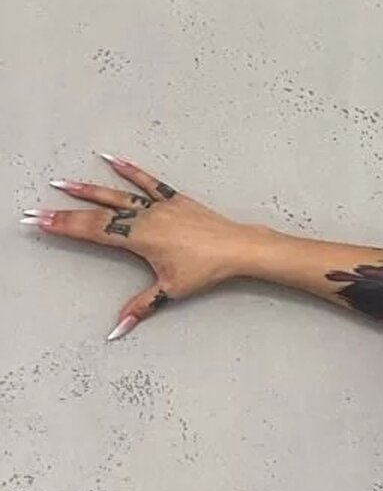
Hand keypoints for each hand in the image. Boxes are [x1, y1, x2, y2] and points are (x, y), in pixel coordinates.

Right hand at [21, 155, 256, 338]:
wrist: (236, 248)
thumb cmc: (206, 270)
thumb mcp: (171, 290)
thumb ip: (140, 307)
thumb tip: (117, 330)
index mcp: (139, 237)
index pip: (94, 231)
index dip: (66, 227)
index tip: (41, 222)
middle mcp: (144, 217)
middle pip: (98, 214)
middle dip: (66, 213)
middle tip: (38, 210)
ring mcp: (158, 205)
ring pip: (117, 194)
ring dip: (89, 189)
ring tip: (63, 183)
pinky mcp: (173, 198)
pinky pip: (148, 181)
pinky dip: (130, 171)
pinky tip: (112, 159)